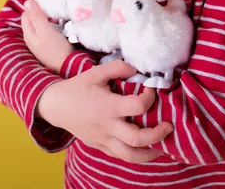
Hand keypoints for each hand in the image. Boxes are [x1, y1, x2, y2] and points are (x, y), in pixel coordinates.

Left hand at [21, 0, 73, 72]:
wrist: (67, 65)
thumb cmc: (56, 48)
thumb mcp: (46, 30)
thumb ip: (36, 17)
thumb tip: (27, 2)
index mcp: (28, 33)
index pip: (26, 14)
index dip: (34, 8)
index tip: (46, 7)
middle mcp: (31, 38)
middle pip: (32, 19)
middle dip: (41, 13)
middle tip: (53, 13)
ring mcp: (39, 42)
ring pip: (39, 24)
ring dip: (47, 19)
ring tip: (57, 20)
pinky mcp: (47, 45)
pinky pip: (46, 31)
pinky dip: (51, 26)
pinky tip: (59, 28)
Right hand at [37, 59, 172, 162]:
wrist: (56, 106)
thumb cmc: (77, 88)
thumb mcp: (96, 72)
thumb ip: (118, 67)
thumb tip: (136, 69)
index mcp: (108, 106)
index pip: (138, 106)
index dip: (150, 97)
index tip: (151, 89)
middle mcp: (108, 126)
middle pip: (137, 139)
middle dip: (158, 134)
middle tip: (169, 125)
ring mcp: (104, 139)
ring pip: (130, 156)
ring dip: (150, 153)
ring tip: (162, 146)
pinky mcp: (100, 146)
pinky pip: (120, 156)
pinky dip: (136, 154)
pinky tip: (145, 148)